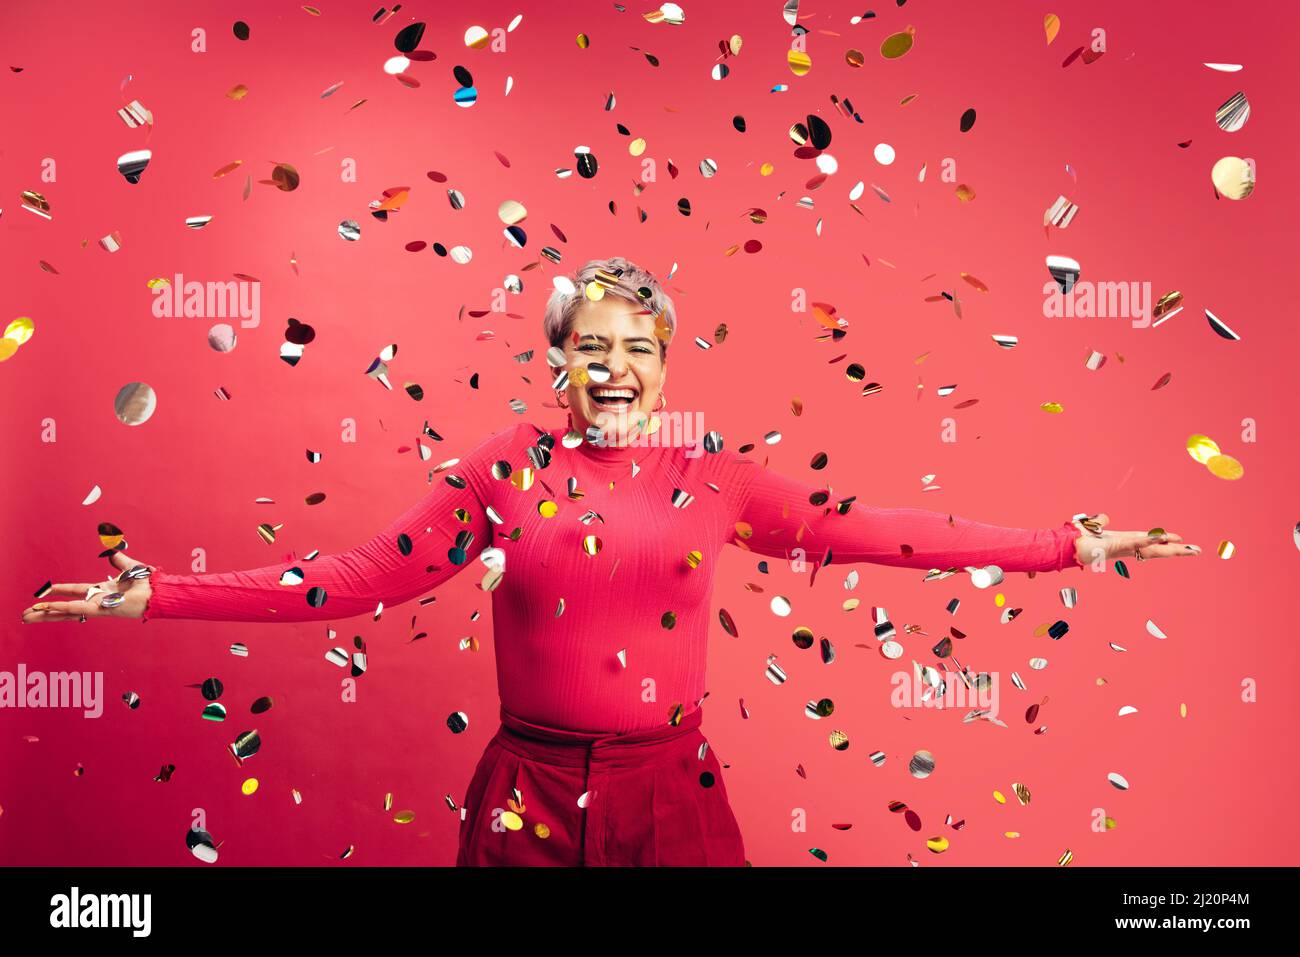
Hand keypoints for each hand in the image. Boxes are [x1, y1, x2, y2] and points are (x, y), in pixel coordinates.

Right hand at [21, 551, 153, 622]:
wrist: (160, 591)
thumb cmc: (149, 583)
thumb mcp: (131, 568)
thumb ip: (120, 561)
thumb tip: (112, 553)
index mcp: (103, 592)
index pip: (76, 592)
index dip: (60, 592)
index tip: (45, 593)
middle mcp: (98, 601)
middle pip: (66, 607)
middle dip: (46, 611)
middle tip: (26, 615)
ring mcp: (99, 607)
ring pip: (67, 612)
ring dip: (46, 614)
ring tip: (27, 617)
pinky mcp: (103, 610)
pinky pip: (79, 609)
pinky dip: (63, 608)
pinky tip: (48, 609)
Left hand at [1072, 513, 1201, 567]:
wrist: (1060, 547)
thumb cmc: (1072, 539)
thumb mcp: (1090, 526)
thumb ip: (1098, 522)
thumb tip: (1104, 518)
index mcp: (1120, 542)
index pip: (1147, 544)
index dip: (1164, 543)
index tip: (1180, 542)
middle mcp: (1123, 547)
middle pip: (1155, 550)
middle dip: (1176, 551)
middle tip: (1196, 551)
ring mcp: (1120, 548)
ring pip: (1150, 549)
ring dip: (1170, 548)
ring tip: (1190, 548)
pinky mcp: (1113, 546)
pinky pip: (1133, 542)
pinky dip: (1147, 540)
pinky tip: (1161, 539)